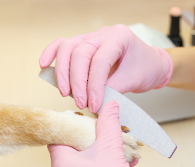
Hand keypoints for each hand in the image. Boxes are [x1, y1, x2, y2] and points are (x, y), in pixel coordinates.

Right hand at [39, 24, 172, 112]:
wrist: (150, 63)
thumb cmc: (145, 69)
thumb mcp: (133, 80)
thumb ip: (112, 89)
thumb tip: (91, 102)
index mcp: (120, 37)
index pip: (100, 61)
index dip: (94, 86)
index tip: (93, 105)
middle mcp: (103, 33)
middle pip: (79, 52)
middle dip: (77, 81)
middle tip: (80, 102)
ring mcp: (92, 37)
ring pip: (68, 47)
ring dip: (63, 72)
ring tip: (65, 92)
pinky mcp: (84, 45)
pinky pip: (64, 45)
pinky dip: (52, 55)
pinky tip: (44, 65)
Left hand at [48, 101, 175, 166]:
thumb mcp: (111, 149)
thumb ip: (109, 123)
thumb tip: (109, 106)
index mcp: (60, 164)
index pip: (58, 135)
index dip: (72, 124)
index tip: (86, 118)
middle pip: (73, 148)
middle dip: (94, 139)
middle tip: (109, 134)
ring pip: (84, 163)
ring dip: (103, 153)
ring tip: (122, 152)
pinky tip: (122, 166)